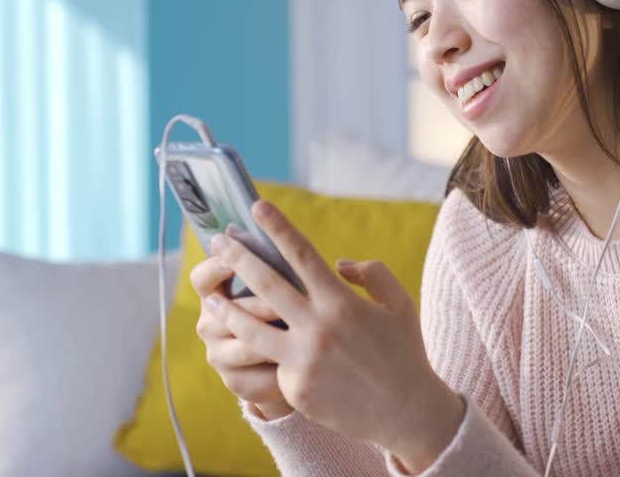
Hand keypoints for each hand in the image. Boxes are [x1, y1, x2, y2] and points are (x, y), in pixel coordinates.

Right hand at [191, 252, 291, 418]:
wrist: (283, 365)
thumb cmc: (285, 310)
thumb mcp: (279, 287)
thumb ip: (275, 269)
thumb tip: (283, 240)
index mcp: (214, 294)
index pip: (202, 278)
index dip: (215, 267)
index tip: (234, 259)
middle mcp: (209, 325)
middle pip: (228, 311)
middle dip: (258, 303)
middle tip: (284, 301)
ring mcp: (219, 356)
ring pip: (246, 343)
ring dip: (273, 336)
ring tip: (299, 330)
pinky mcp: (236, 383)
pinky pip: (259, 374)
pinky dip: (282, 366)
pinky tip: (303, 362)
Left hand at [203, 200, 464, 471]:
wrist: (407, 414)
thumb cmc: (404, 353)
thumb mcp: (399, 304)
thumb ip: (371, 274)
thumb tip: (336, 264)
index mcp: (342, 304)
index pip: (301, 256)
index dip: (277, 228)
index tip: (257, 206)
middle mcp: (318, 330)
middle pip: (265, 285)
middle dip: (238, 258)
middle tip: (219, 241)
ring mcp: (303, 362)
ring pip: (250, 329)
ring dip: (228, 309)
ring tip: (212, 298)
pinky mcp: (295, 389)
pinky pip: (273, 363)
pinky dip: (266, 353)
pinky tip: (255, 348)